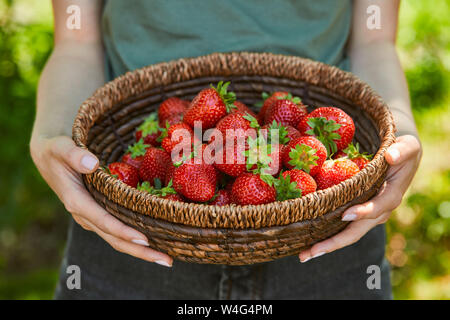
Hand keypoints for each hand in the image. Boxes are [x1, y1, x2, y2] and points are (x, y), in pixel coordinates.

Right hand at [30, 135, 172, 266]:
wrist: (49, 157)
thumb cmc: (56, 150)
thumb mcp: (61, 148)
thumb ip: (74, 155)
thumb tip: (92, 164)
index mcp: (77, 201)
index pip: (103, 221)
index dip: (123, 231)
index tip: (145, 240)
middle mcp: (85, 214)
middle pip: (114, 238)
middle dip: (140, 251)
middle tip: (167, 261)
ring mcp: (92, 217)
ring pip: (117, 239)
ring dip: (141, 250)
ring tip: (166, 258)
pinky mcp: (98, 214)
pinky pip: (117, 230)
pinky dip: (134, 238)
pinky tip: (155, 240)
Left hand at [299, 135, 421, 262]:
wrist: (398, 159)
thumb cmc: (402, 151)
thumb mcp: (408, 146)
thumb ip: (402, 150)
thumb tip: (391, 156)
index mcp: (391, 196)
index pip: (378, 207)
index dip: (364, 212)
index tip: (346, 214)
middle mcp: (378, 212)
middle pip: (355, 232)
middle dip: (333, 243)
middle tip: (310, 253)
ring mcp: (366, 216)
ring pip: (346, 234)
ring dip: (325, 245)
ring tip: (303, 255)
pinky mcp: (355, 213)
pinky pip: (340, 227)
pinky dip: (324, 235)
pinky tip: (307, 241)